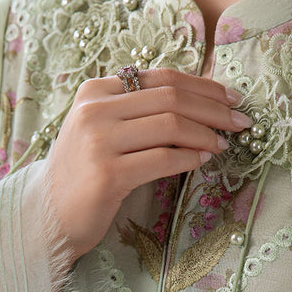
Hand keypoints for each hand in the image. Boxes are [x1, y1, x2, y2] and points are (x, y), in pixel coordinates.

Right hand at [27, 67, 251, 261]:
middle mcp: (95, 109)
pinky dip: (190, 158)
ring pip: (170, 125)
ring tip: (225, 144)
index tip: (232, 99)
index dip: (204, 86)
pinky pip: (163, 159)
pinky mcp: (107, 174)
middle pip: (171, 98)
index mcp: (97, 90)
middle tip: (242, 122)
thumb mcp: (106, 130)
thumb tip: (200, 103)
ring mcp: (99, 141)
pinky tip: (204, 161)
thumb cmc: (85, 172)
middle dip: (215, 109)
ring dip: (207, 135)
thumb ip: (140, 112)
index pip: (162, 78)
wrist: (49, 213)